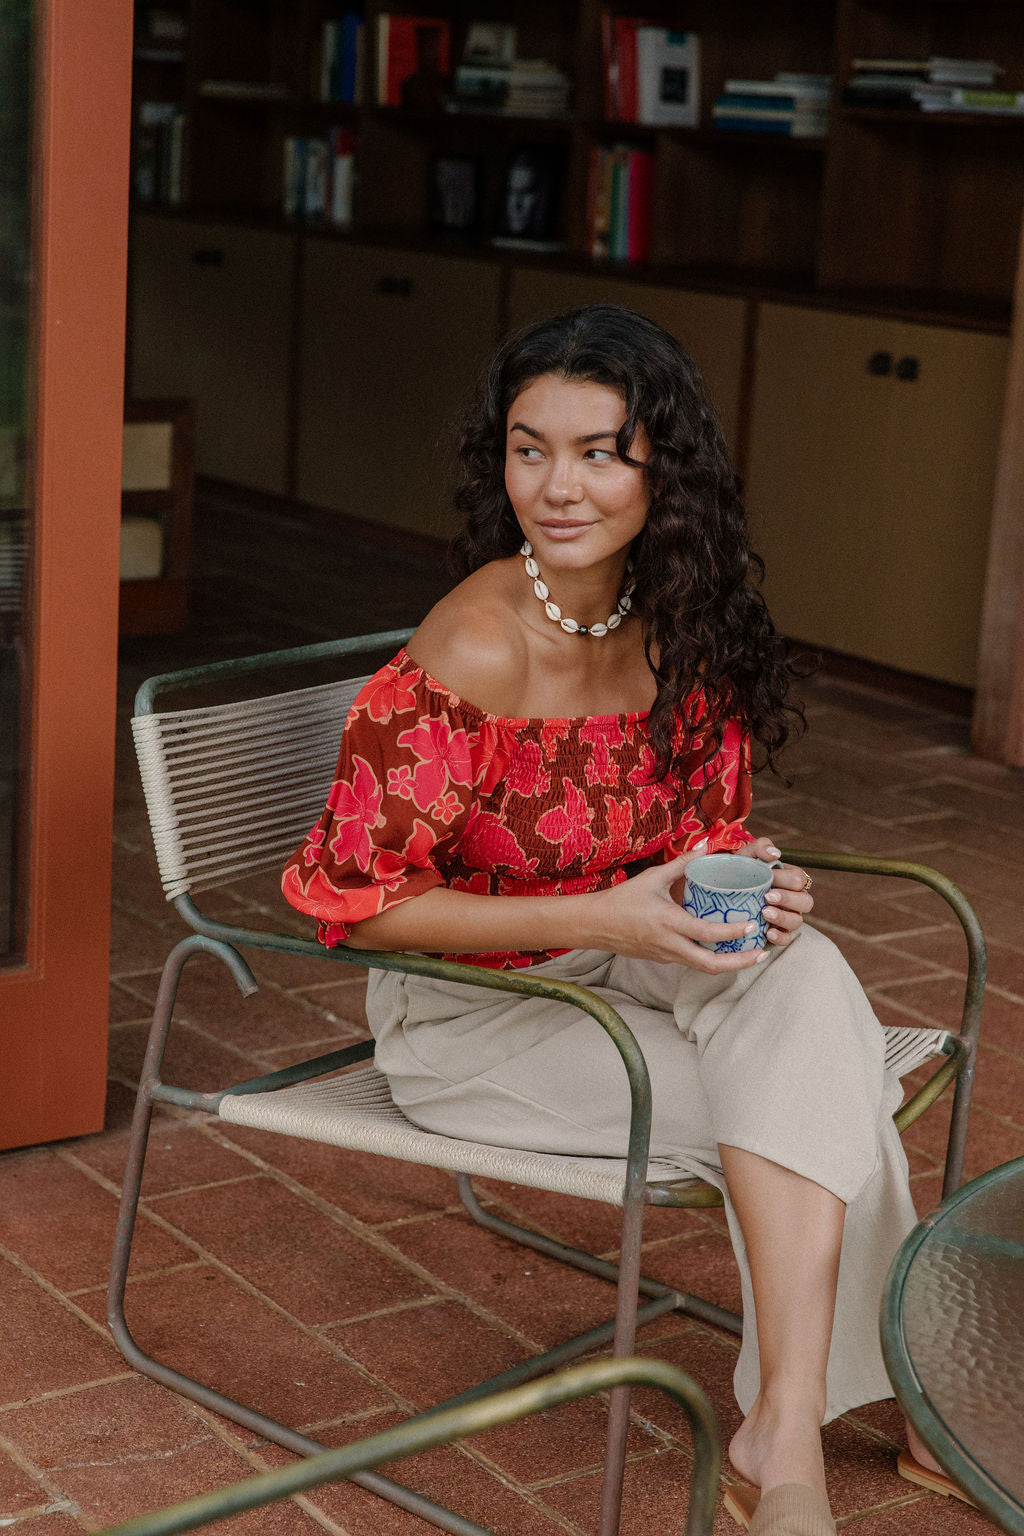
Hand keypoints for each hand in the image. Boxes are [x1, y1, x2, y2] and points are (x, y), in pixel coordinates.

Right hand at [588, 851, 771, 973]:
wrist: (596, 924)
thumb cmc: (623, 899)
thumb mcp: (653, 877)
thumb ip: (682, 864)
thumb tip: (706, 846)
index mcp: (668, 922)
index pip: (706, 934)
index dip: (732, 932)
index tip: (752, 926)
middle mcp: (670, 944)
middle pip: (710, 965)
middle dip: (740, 963)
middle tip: (762, 953)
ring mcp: (667, 955)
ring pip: (703, 967)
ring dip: (729, 964)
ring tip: (751, 954)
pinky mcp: (664, 959)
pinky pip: (692, 962)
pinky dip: (712, 959)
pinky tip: (724, 949)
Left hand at [737, 837, 812, 947]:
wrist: (721, 891)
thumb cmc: (738, 871)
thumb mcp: (747, 855)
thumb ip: (761, 847)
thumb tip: (775, 854)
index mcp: (790, 879)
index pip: (799, 880)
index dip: (786, 880)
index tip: (769, 878)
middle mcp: (793, 899)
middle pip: (806, 902)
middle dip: (788, 899)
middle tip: (768, 897)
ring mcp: (787, 917)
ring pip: (797, 921)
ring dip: (783, 917)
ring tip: (764, 913)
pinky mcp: (777, 933)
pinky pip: (786, 938)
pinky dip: (779, 936)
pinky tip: (767, 932)